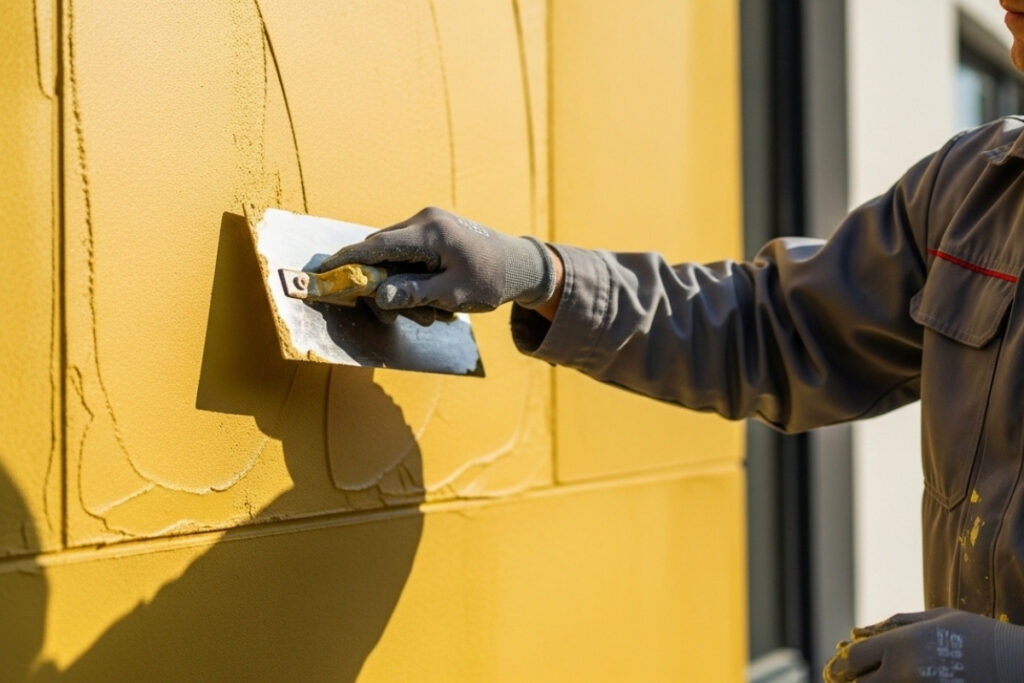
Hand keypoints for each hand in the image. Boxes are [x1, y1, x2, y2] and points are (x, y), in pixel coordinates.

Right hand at [319, 207, 555, 320]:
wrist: (523, 266)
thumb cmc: (492, 280)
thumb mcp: (454, 293)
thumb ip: (416, 293)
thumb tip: (379, 296)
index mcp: (430, 232)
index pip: (378, 245)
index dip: (349, 259)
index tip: (325, 270)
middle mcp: (425, 221)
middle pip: (382, 251)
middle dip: (383, 286)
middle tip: (396, 315)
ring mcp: (429, 225)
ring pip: (395, 257)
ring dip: (402, 287)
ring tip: (432, 313)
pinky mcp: (433, 233)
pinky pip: (409, 256)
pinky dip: (413, 280)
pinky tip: (435, 301)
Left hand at [824, 607, 1023, 681]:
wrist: (1021, 668)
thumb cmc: (981, 637)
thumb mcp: (938, 618)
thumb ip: (895, 624)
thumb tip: (858, 631)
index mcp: (902, 645)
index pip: (853, 658)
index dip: (845, 661)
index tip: (845, 664)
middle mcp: (906, 673)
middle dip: (860, 680)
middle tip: (864, 676)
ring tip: (889, 677)